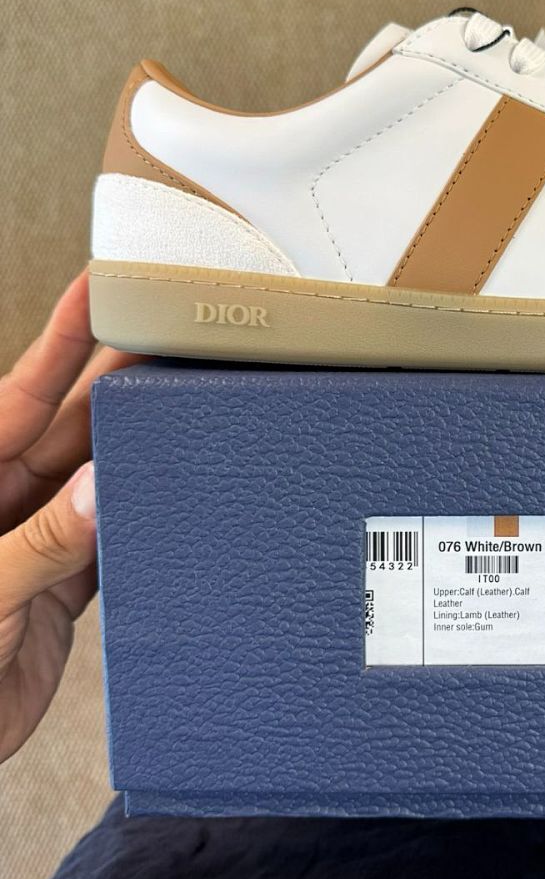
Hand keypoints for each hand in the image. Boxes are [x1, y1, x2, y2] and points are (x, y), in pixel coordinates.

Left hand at [0, 273, 138, 761]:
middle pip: (74, 432)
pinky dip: (147, 526)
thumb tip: (100, 491)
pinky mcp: (62, 589)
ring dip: (143, 459)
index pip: (20, 396)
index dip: (61, 340)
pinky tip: (177, 506)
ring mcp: (37, 544)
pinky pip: (115, 542)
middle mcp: (4, 505)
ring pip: (102, 484)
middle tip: (176, 348)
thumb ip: (37, 544)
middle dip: (123, 391)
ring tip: (192, 417)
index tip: (99, 289)